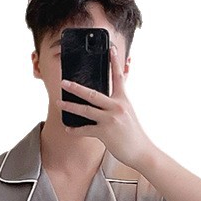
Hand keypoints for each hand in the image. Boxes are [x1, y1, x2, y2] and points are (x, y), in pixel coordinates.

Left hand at [56, 44, 155, 171]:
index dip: (114, 62)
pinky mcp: (105, 133)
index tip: (111, 48)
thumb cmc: (133, 133)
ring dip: (70, 106)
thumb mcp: (129, 113)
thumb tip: (111, 97)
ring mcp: (110, 120)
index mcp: (124, 100)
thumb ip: (120, 101)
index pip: (119, 77)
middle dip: (76, 88)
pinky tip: (68, 128)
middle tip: (63, 82)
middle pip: (93, 94)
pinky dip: (76, 130)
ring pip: (86, 110)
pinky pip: (86, 130)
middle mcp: (117, 107)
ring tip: (59, 103)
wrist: (141, 151)